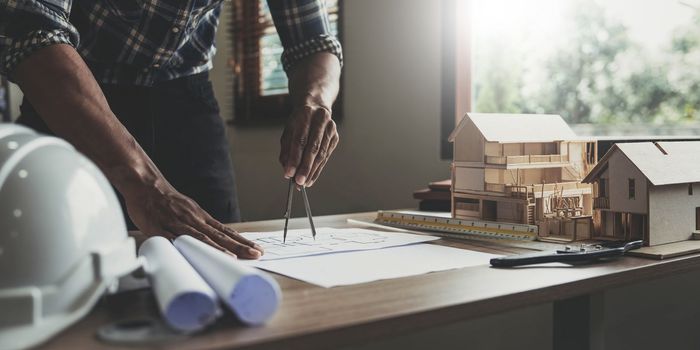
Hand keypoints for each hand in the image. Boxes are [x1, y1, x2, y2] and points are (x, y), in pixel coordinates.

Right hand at [123, 179, 263, 258]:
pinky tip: (194, 255)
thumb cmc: (165, 200)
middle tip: (256, 255)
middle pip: (220, 235)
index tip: (256, 249)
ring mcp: (178, 224)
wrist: (145, 185)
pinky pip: (174, 239)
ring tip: (233, 258)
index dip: (242, 241)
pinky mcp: (160, 228)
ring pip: (201, 238)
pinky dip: (186, 247)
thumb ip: (198, 226)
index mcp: (200, 217)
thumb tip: (212, 240)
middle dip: (239, 246)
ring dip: (218, 248)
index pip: (226, 231)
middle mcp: (193, 220)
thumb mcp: (188, 210)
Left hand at [279, 104, 338, 186]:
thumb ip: (286, 149)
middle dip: (305, 167)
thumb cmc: (299, 121)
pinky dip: (318, 169)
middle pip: (313, 148)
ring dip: (312, 171)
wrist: (316, 106)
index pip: (300, 140)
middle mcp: (320, 120)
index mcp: (305, 115)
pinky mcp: (335, 137)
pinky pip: (326, 156)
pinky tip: (311, 178)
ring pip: (322, 154)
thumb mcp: (289, 130)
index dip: (294, 158)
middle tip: (298, 182)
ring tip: (304, 183)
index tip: (289, 173)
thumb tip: (287, 169)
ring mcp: (330, 128)